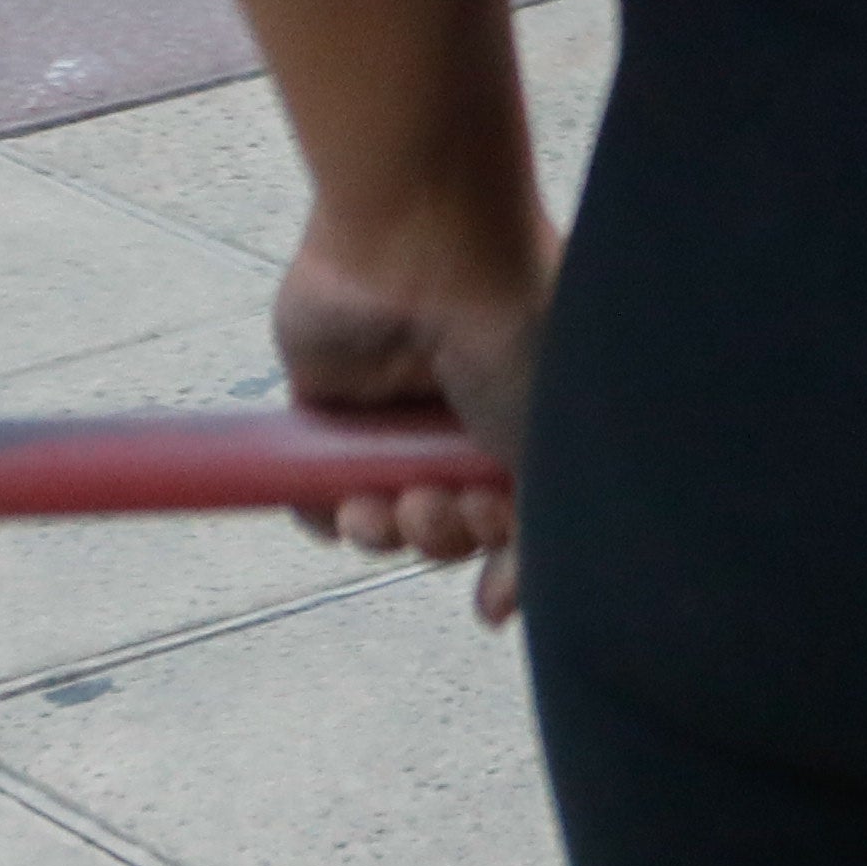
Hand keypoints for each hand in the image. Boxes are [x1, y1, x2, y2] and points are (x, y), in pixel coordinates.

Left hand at [271, 213, 545, 620]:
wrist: (424, 250)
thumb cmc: (513, 323)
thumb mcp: (551, 440)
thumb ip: (536, 539)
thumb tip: (491, 614)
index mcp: (532, 422)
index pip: (513, 521)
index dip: (498, 541)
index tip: (495, 523)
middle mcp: (466, 425)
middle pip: (446, 531)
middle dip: (441, 535)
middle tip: (439, 502)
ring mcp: (395, 421)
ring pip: (383, 523)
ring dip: (385, 530)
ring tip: (389, 499)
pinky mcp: (326, 413)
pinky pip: (315, 496)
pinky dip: (323, 513)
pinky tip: (342, 501)